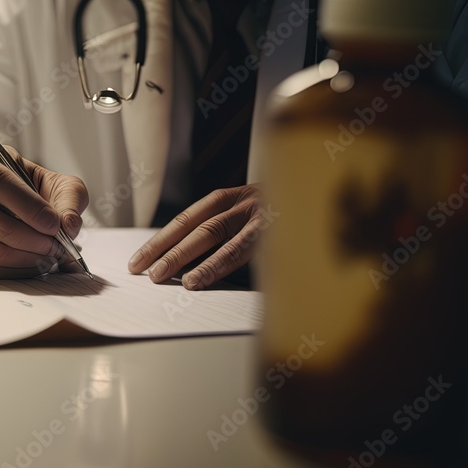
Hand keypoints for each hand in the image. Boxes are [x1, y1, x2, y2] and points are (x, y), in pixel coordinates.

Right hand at [0, 142, 88, 278]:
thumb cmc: (6, 187)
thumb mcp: (35, 176)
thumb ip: (64, 193)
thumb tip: (70, 224)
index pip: (0, 183)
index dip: (32, 208)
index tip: (57, 226)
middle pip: (2, 227)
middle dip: (39, 241)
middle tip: (60, 247)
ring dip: (32, 259)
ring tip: (49, 255)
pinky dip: (17, 272)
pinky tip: (30, 263)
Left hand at [128, 184, 273, 289]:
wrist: (331, 188)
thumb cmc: (285, 216)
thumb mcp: (250, 220)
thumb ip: (224, 237)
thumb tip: (186, 267)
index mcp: (230, 198)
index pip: (187, 220)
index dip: (160, 240)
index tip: (137, 261)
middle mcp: (244, 201)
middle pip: (196, 227)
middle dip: (166, 250)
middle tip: (145, 272)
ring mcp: (263, 213)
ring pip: (214, 234)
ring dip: (187, 259)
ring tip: (167, 278)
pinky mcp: (280, 227)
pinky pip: (243, 248)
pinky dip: (217, 265)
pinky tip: (198, 279)